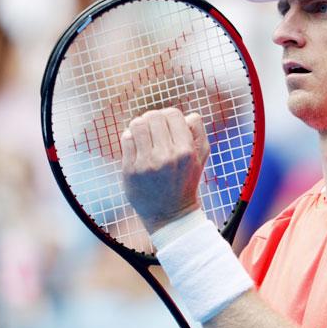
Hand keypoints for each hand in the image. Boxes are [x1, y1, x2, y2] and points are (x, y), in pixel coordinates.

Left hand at [121, 108, 209, 232]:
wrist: (170, 213)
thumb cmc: (185, 180)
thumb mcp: (201, 157)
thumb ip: (198, 131)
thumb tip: (186, 114)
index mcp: (186, 151)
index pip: (172, 114)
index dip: (169, 116)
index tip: (167, 125)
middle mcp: (166, 156)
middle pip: (153, 116)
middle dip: (153, 119)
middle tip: (154, 130)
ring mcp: (147, 163)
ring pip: (137, 124)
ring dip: (139, 126)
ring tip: (143, 135)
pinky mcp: (130, 169)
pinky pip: (126, 138)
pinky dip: (130, 138)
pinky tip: (136, 146)